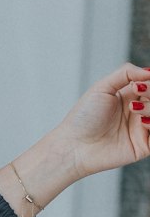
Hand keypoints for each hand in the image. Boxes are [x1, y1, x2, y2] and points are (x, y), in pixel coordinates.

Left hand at [0, 61, 149, 216]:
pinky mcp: (144, 145)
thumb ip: (126, 73)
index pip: (149, 84)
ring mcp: (142, 128)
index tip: (138, 85)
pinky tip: (142, 122)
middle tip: (137, 92)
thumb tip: (148, 71)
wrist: (75, 145)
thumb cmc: (83, 117)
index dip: (148, 83)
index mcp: (129, 95)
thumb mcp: (102, 87)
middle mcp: (138, 110)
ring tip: (133, 109)